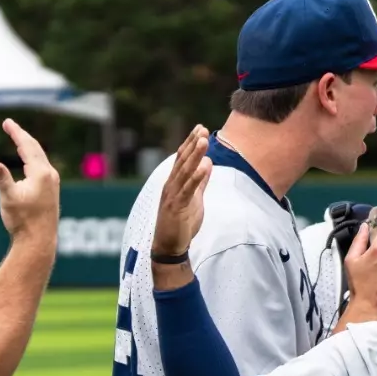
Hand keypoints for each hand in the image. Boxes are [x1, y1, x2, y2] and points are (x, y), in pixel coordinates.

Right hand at [0, 119, 60, 240]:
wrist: (39, 241)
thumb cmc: (23, 221)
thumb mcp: (9, 199)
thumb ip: (2, 179)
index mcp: (40, 173)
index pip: (27, 146)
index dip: (16, 132)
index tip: (7, 122)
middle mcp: (50, 175)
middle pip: (35, 148)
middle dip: (21, 136)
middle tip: (9, 125)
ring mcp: (53, 183)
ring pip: (40, 157)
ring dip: (28, 146)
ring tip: (18, 138)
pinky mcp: (52, 190)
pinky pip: (42, 166)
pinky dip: (33, 158)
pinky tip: (29, 161)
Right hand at [150, 125, 212, 270]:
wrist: (168, 246)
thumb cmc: (180, 224)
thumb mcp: (194, 199)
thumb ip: (200, 182)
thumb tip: (208, 164)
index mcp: (174, 183)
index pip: (182, 159)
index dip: (190, 143)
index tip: (199, 129)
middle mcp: (171, 186)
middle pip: (182, 161)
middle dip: (192, 144)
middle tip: (201, 129)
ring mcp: (172, 195)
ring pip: (184, 172)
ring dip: (194, 155)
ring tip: (203, 141)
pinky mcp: (176, 207)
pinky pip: (187, 190)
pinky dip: (196, 177)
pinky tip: (204, 166)